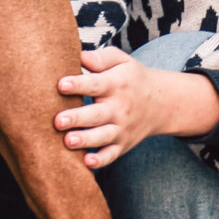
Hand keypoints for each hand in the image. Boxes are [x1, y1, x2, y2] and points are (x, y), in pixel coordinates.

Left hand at [54, 48, 218, 169]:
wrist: (161, 103)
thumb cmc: (130, 78)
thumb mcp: (121, 61)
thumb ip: (100, 58)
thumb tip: (78, 55)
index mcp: (116, 84)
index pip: (96, 84)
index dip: (78, 84)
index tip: (61, 84)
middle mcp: (119, 108)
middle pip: (96, 115)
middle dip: (77, 118)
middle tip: (58, 121)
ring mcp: (121, 129)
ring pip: (102, 137)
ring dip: (85, 140)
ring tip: (68, 141)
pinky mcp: (122, 145)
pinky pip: (111, 155)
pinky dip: (100, 161)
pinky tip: (87, 163)